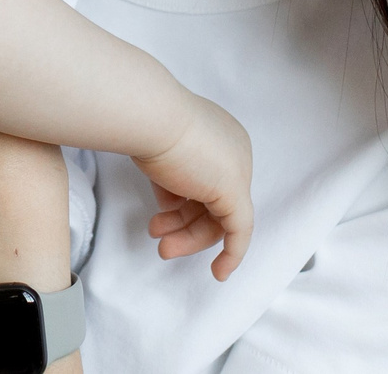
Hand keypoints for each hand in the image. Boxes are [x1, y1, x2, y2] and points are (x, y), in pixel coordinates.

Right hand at [134, 96, 254, 279]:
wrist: (149, 115)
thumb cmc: (148, 125)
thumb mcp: (163, 155)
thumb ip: (172, 179)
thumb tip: (172, 203)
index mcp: (221, 137)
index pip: (208, 183)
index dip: (183, 205)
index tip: (160, 215)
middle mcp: (235, 152)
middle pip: (213, 202)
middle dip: (184, 225)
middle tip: (158, 238)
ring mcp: (237, 171)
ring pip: (218, 219)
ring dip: (188, 237)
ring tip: (162, 247)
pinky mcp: (235, 192)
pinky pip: (239, 231)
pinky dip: (232, 254)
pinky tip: (219, 272)